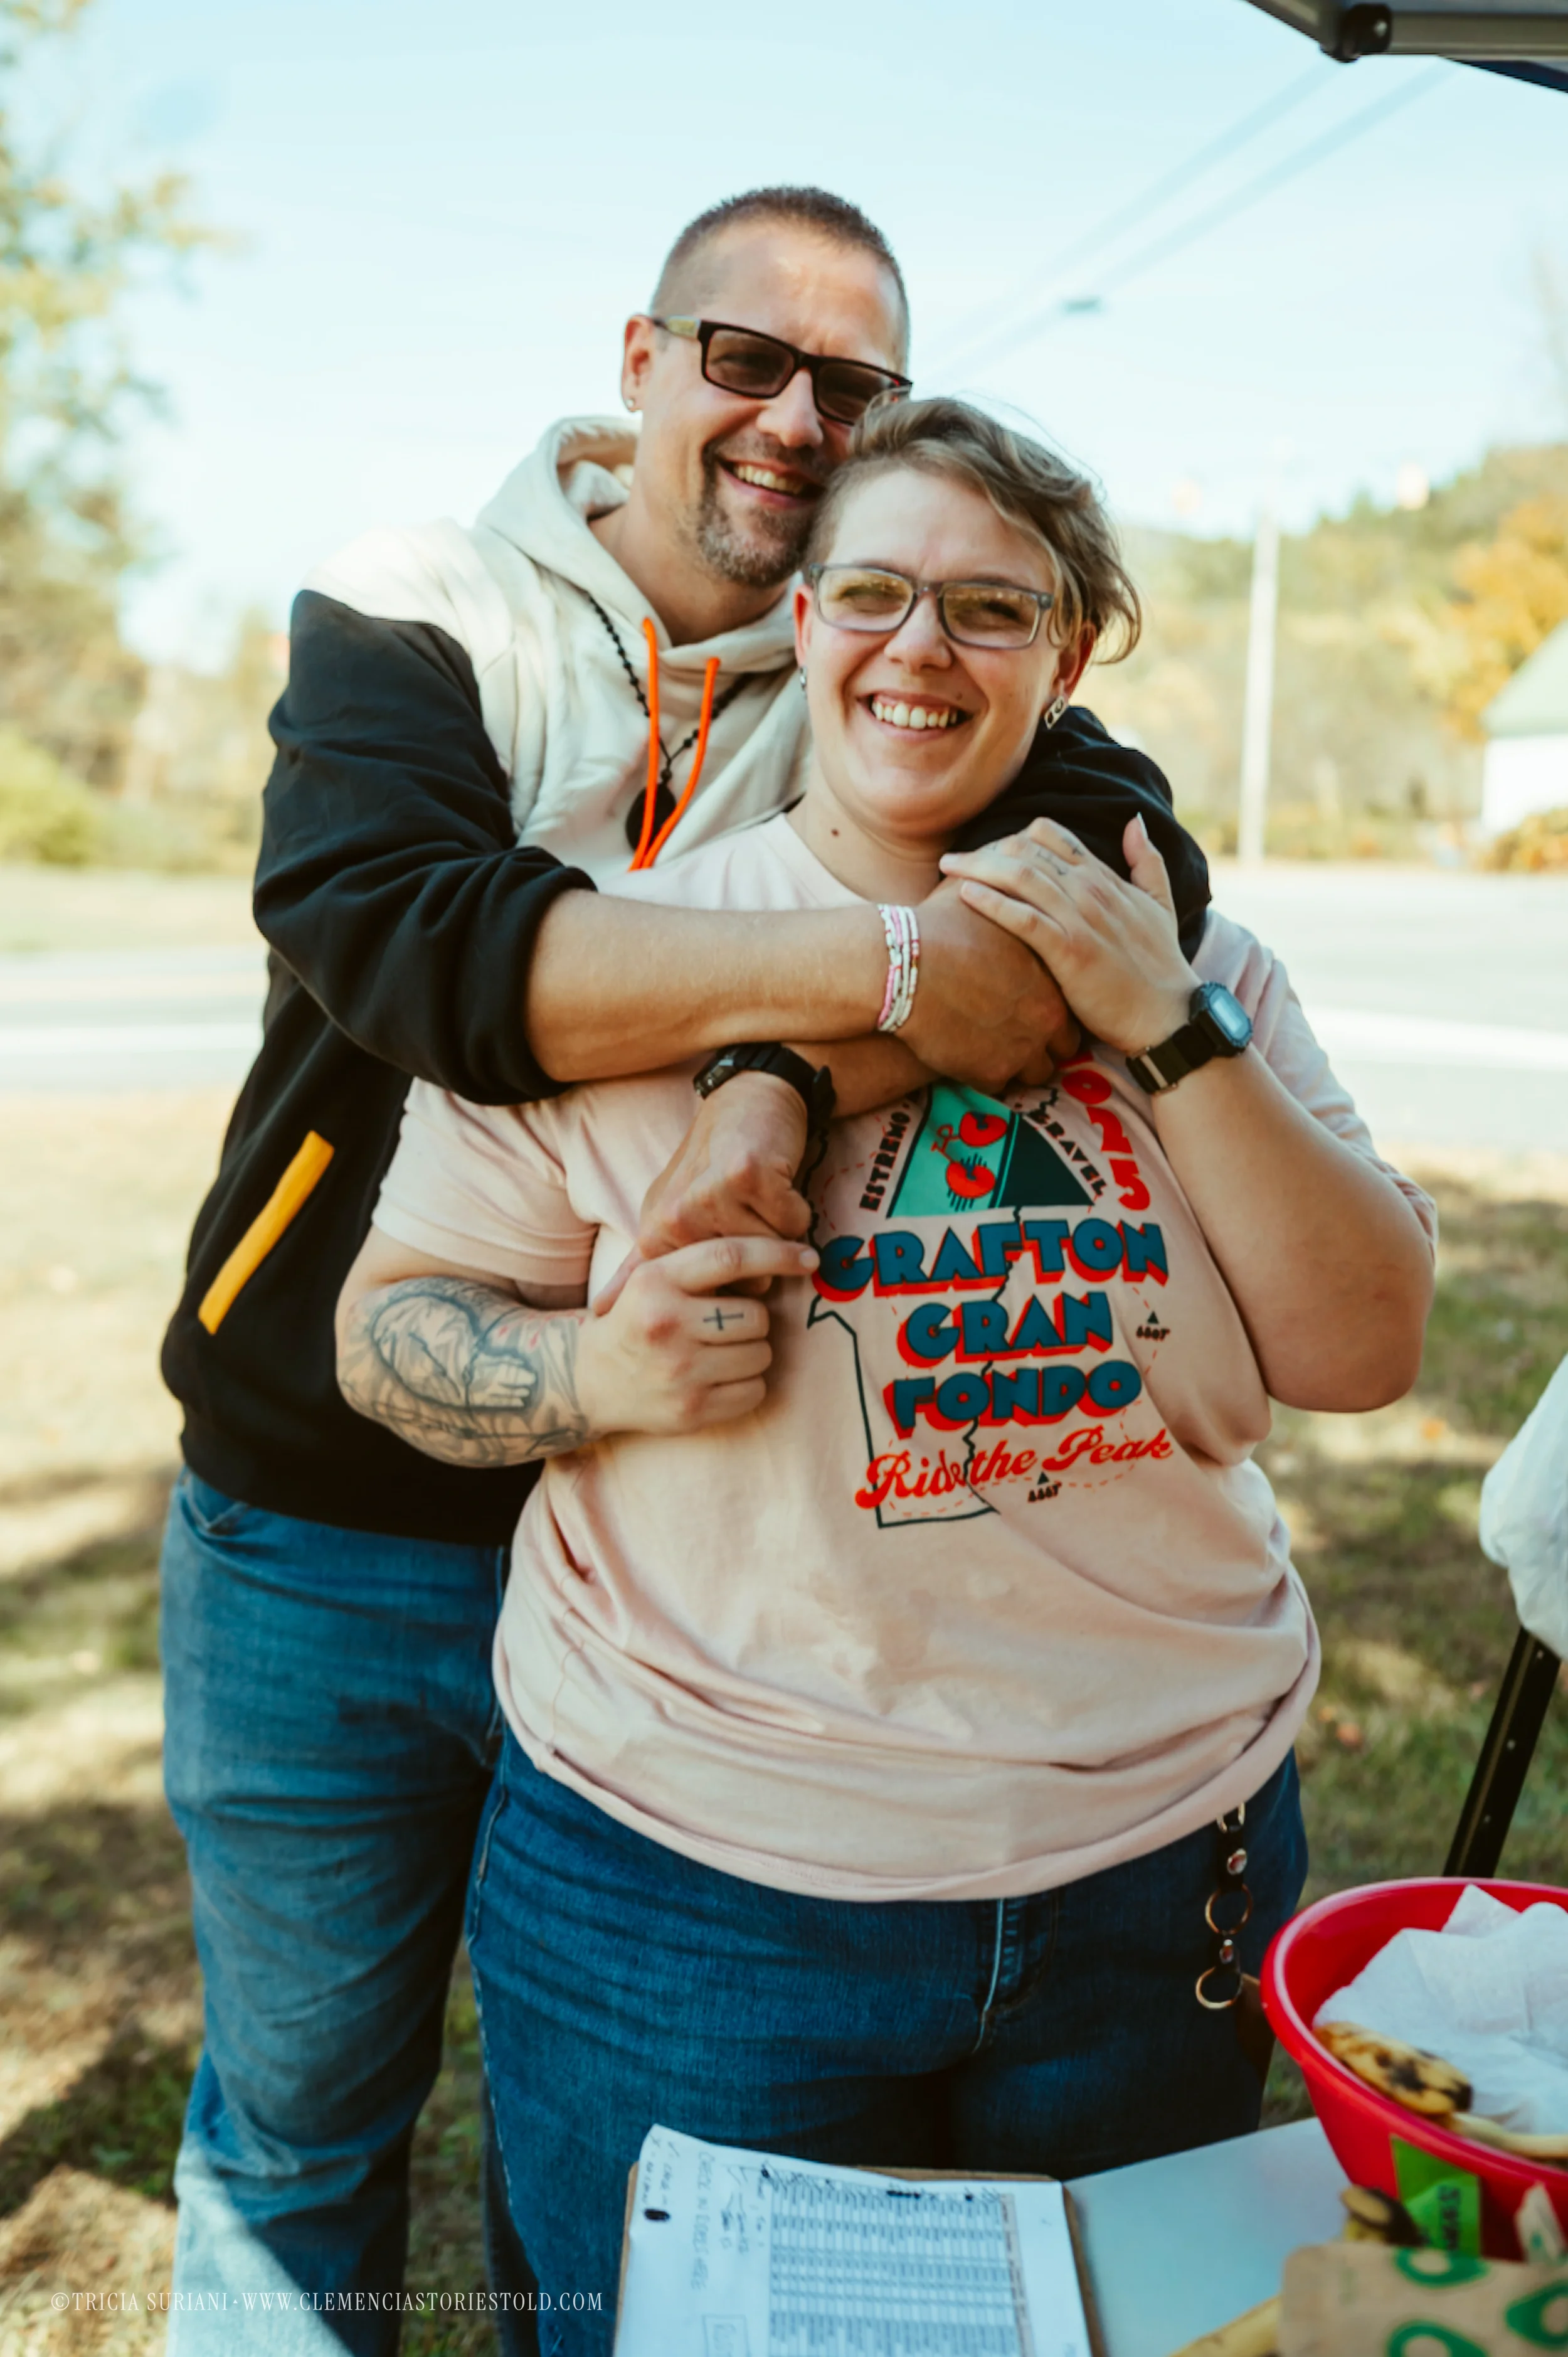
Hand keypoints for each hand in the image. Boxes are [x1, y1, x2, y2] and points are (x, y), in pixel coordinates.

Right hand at [577, 1234, 815, 1436]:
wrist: (591, 1380)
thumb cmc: (639, 1320)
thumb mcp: (654, 1278)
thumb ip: (703, 1262)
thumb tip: (783, 1252)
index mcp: (656, 1280)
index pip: (730, 1257)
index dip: (778, 1255)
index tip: (809, 1259)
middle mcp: (666, 1323)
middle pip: (756, 1316)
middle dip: (754, 1320)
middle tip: (729, 1324)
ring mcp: (678, 1370)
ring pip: (761, 1354)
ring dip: (752, 1352)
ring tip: (719, 1352)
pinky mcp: (691, 1410)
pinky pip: (755, 1391)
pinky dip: (747, 1384)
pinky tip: (718, 1378)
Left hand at [595, 1072, 810, 1312]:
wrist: (748, 1100)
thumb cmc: (712, 1161)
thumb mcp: (666, 1213)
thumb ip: (640, 1267)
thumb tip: (600, 1313)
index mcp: (656, 1235)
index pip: (706, 1296)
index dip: (731, 1285)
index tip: (728, 1254)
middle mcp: (677, 1219)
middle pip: (748, 1280)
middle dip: (760, 1254)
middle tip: (745, 1211)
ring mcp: (710, 1196)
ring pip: (773, 1252)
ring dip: (779, 1228)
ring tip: (759, 1196)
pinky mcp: (747, 1177)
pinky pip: (793, 1224)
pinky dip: (795, 1207)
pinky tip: (776, 1181)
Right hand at [900, 878, 1079, 1093]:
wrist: (902, 966)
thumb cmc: (936, 926)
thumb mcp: (979, 891)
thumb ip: (1004, 880)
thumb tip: (1007, 854)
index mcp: (1052, 969)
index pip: (1072, 995)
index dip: (1054, 996)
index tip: (1033, 997)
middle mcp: (1048, 1013)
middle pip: (1066, 1041)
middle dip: (1047, 1037)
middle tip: (1021, 1029)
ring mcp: (1024, 1047)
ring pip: (1040, 1070)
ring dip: (1022, 1063)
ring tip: (997, 1050)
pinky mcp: (995, 1073)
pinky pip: (1005, 1086)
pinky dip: (990, 1075)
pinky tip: (971, 1059)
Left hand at [939, 814, 1194, 1053]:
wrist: (1166, 1014)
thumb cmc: (1160, 964)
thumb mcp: (1160, 902)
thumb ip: (1147, 860)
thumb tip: (1134, 820)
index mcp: (1104, 877)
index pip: (1050, 835)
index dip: (1014, 836)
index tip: (986, 850)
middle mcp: (1089, 889)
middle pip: (1027, 850)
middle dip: (984, 849)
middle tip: (952, 858)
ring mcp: (1080, 918)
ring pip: (1020, 876)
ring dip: (978, 867)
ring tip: (947, 868)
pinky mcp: (1070, 950)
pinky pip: (1023, 918)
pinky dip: (991, 902)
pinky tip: (964, 894)